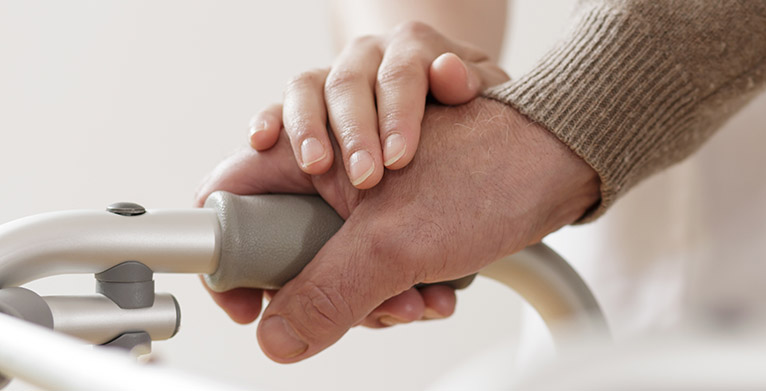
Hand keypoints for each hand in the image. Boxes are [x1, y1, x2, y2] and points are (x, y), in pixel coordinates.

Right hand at [196, 98, 599, 361]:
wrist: (564, 160)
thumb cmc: (491, 168)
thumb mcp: (395, 240)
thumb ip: (327, 290)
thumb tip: (276, 338)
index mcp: (311, 154)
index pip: (232, 200)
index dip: (229, 257)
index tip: (249, 304)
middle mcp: (332, 175)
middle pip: (285, 251)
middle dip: (323, 294)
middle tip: (364, 308)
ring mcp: (368, 202)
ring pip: (338, 270)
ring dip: (374, 300)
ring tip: (420, 298)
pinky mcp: (403, 224)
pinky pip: (380, 272)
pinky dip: (404, 291)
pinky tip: (439, 292)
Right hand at [248, 21, 508, 187]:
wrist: (438, 85)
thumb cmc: (467, 100)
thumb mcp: (485, 90)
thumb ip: (473, 82)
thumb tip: (450, 71)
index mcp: (413, 47)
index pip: (402, 75)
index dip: (399, 115)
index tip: (400, 159)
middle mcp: (368, 54)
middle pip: (351, 84)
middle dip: (355, 133)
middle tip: (365, 179)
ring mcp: (335, 73)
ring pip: (308, 87)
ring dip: (307, 128)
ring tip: (315, 166)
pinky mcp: (310, 98)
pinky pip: (280, 102)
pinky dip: (269, 119)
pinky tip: (260, 142)